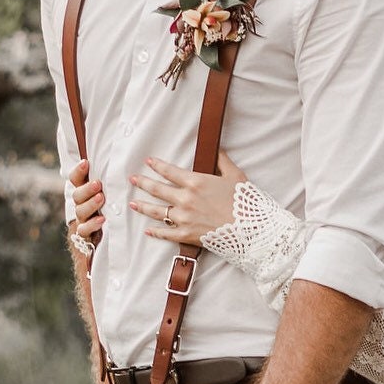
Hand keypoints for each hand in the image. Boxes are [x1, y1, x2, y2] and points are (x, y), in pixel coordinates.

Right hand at [70, 159, 105, 243]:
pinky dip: (92, 224)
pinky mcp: (85, 235)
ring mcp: (82, 220)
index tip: (86, 162)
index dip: (78, 171)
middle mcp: (81, 205)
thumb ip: (112, 183)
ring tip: (101, 198)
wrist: (103, 243)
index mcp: (85, 193)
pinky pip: (84, 230)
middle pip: (77, 194)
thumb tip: (123, 160)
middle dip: (87, 188)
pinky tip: (102, 219)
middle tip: (98, 183)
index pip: (76, 179)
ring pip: (80, 210)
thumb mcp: (111, 197)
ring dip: (90, 204)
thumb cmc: (111, 215)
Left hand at [130, 150, 246, 245]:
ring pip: (157, 211)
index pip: (169, 171)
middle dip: (142, 183)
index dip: (157, 165)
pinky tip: (148, 230)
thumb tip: (218, 149)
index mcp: (195, 182)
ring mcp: (184, 218)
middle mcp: (185, 199)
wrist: (250, 230)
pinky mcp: (186, 235)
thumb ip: (223, 161)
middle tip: (132, 179)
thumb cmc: (245, 203)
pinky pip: (166, 233)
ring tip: (133, 203)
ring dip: (143, 206)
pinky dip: (156, 232)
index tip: (148, 161)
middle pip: (157, 189)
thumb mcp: (236, 176)